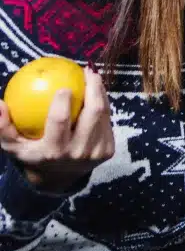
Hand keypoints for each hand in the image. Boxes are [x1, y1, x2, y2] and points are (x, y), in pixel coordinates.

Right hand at [0, 68, 113, 192]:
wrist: (58, 179)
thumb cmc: (32, 155)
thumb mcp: (13, 146)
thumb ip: (3, 127)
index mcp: (53, 151)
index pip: (59, 121)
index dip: (62, 101)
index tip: (63, 85)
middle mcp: (78, 153)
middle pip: (92, 114)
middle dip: (93, 88)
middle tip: (87, 71)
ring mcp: (97, 153)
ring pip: (103, 115)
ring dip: (100, 92)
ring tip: (92, 76)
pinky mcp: (108, 150)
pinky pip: (108, 121)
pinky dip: (104, 104)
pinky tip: (96, 90)